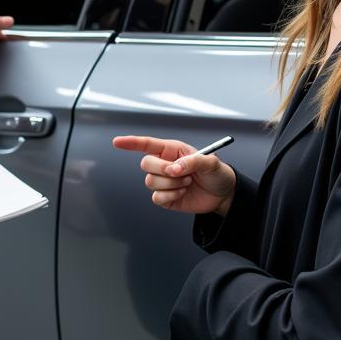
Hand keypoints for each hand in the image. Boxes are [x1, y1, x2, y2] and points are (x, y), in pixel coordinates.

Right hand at [112, 135, 236, 215]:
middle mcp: (164, 164)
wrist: (223, 196)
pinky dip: (170, 196)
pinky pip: (156, 197)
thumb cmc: (217, 173)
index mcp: (172, 150)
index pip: (146, 144)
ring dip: (171, 184)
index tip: (117, 142)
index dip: (130, 142)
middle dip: (162, 169)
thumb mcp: (211, 162)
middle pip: (145, 163)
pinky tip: (182, 194)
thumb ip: (192, 162)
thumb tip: (174, 168)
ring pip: (150, 181)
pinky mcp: (165, 197)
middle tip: (182, 173)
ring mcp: (163, 181)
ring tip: (187, 183)